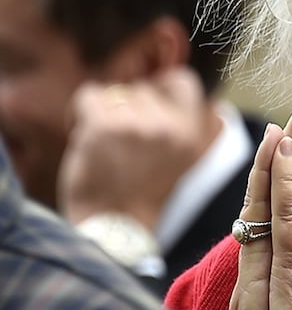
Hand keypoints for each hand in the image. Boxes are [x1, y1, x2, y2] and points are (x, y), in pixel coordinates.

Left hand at [58, 67, 209, 229]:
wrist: (115, 229)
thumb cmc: (139, 195)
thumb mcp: (175, 157)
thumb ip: (173, 124)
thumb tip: (157, 80)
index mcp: (193, 134)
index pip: (182, 82)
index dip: (159, 88)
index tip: (144, 110)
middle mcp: (172, 126)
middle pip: (143, 87)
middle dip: (127, 107)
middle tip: (119, 139)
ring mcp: (140, 125)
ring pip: (116, 91)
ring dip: (104, 112)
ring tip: (102, 143)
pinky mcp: (106, 126)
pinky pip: (89, 95)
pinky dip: (80, 112)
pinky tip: (83, 137)